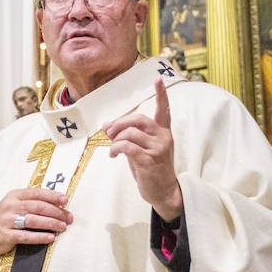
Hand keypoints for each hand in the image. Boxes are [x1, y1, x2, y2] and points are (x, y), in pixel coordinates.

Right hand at [0, 187, 73, 271]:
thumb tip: (58, 203)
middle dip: (56, 212)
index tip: (65, 200)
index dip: (53, 196)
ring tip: (62, 227)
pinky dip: (40, 237)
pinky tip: (50, 238)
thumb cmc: (6, 218)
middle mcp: (10, 206)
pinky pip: (26, 236)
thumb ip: (32, 202)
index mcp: (14, 195)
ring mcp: (7, 220)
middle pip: (38, 207)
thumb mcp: (15, 204)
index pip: (37, 193)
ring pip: (33, 220)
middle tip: (68, 218)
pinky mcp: (6, 235)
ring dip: (51, 223)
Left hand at [104, 79, 182, 220]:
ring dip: (116, 140)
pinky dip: (115, 149)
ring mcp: (158, 149)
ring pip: (130, 134)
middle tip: (109, 131)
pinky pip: (127, 147)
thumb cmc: (152, 169)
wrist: (164, 192)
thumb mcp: (141, 149)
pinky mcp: (149, 161)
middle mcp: (163, 138)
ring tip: (112, 149)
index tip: (158, 79)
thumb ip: (128, 136)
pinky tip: (113, 155)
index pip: (164, 110)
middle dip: (120, 123)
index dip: (161, 95)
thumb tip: (107, 125)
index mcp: (164, 132)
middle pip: (138, 119)